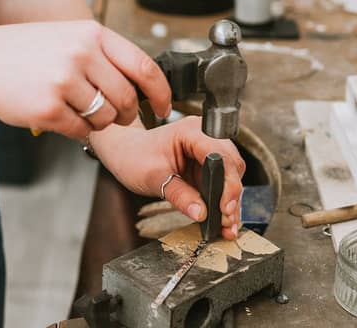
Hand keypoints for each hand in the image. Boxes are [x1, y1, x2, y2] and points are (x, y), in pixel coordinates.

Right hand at [0, 21, 170, 138]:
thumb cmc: (24, 51)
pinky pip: (82, 131)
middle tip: (116, 114)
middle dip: (127, 113)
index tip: (164, 106)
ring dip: (100, 122)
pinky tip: (59, 115)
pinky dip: (77, 129)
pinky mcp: (47, 109)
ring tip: (78, 109)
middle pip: (128, 98)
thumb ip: (104, 54)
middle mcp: (81, 55)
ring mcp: (64, 82)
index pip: (144, 66)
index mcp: (92, 33)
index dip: (161, 91)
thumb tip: (144, 83)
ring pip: (107, 118)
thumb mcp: (69, 36)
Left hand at [91, 116, 245, 239]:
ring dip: (230, 200)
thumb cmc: (134, 157)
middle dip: (232, 195)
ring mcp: (206, 150)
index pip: (220, 155)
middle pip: (232, 165)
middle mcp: (204, 136)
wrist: (124, 153)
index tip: (225, 208)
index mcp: (192, 131)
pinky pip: (221, 182)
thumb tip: (201, 213)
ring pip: (231, 175)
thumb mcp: (153, 178)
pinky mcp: (205, 164)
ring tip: (226, 225)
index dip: (228, 183)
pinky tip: (221, 218)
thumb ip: (179, 195)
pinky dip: (222, 200)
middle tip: (227, 221)